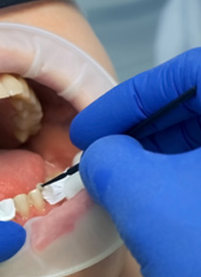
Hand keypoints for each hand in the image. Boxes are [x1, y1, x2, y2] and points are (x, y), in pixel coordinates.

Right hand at [70, 49, 200, 276]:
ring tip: (117, 184)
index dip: (131, 95)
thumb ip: (110, 160)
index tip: (86, 130)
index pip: (192, 71)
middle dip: (141, 128)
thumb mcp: (149, 203)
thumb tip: (100, 153)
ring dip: (155, 157)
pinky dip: (176, 183)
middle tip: (99, 158)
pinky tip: (147, 205)